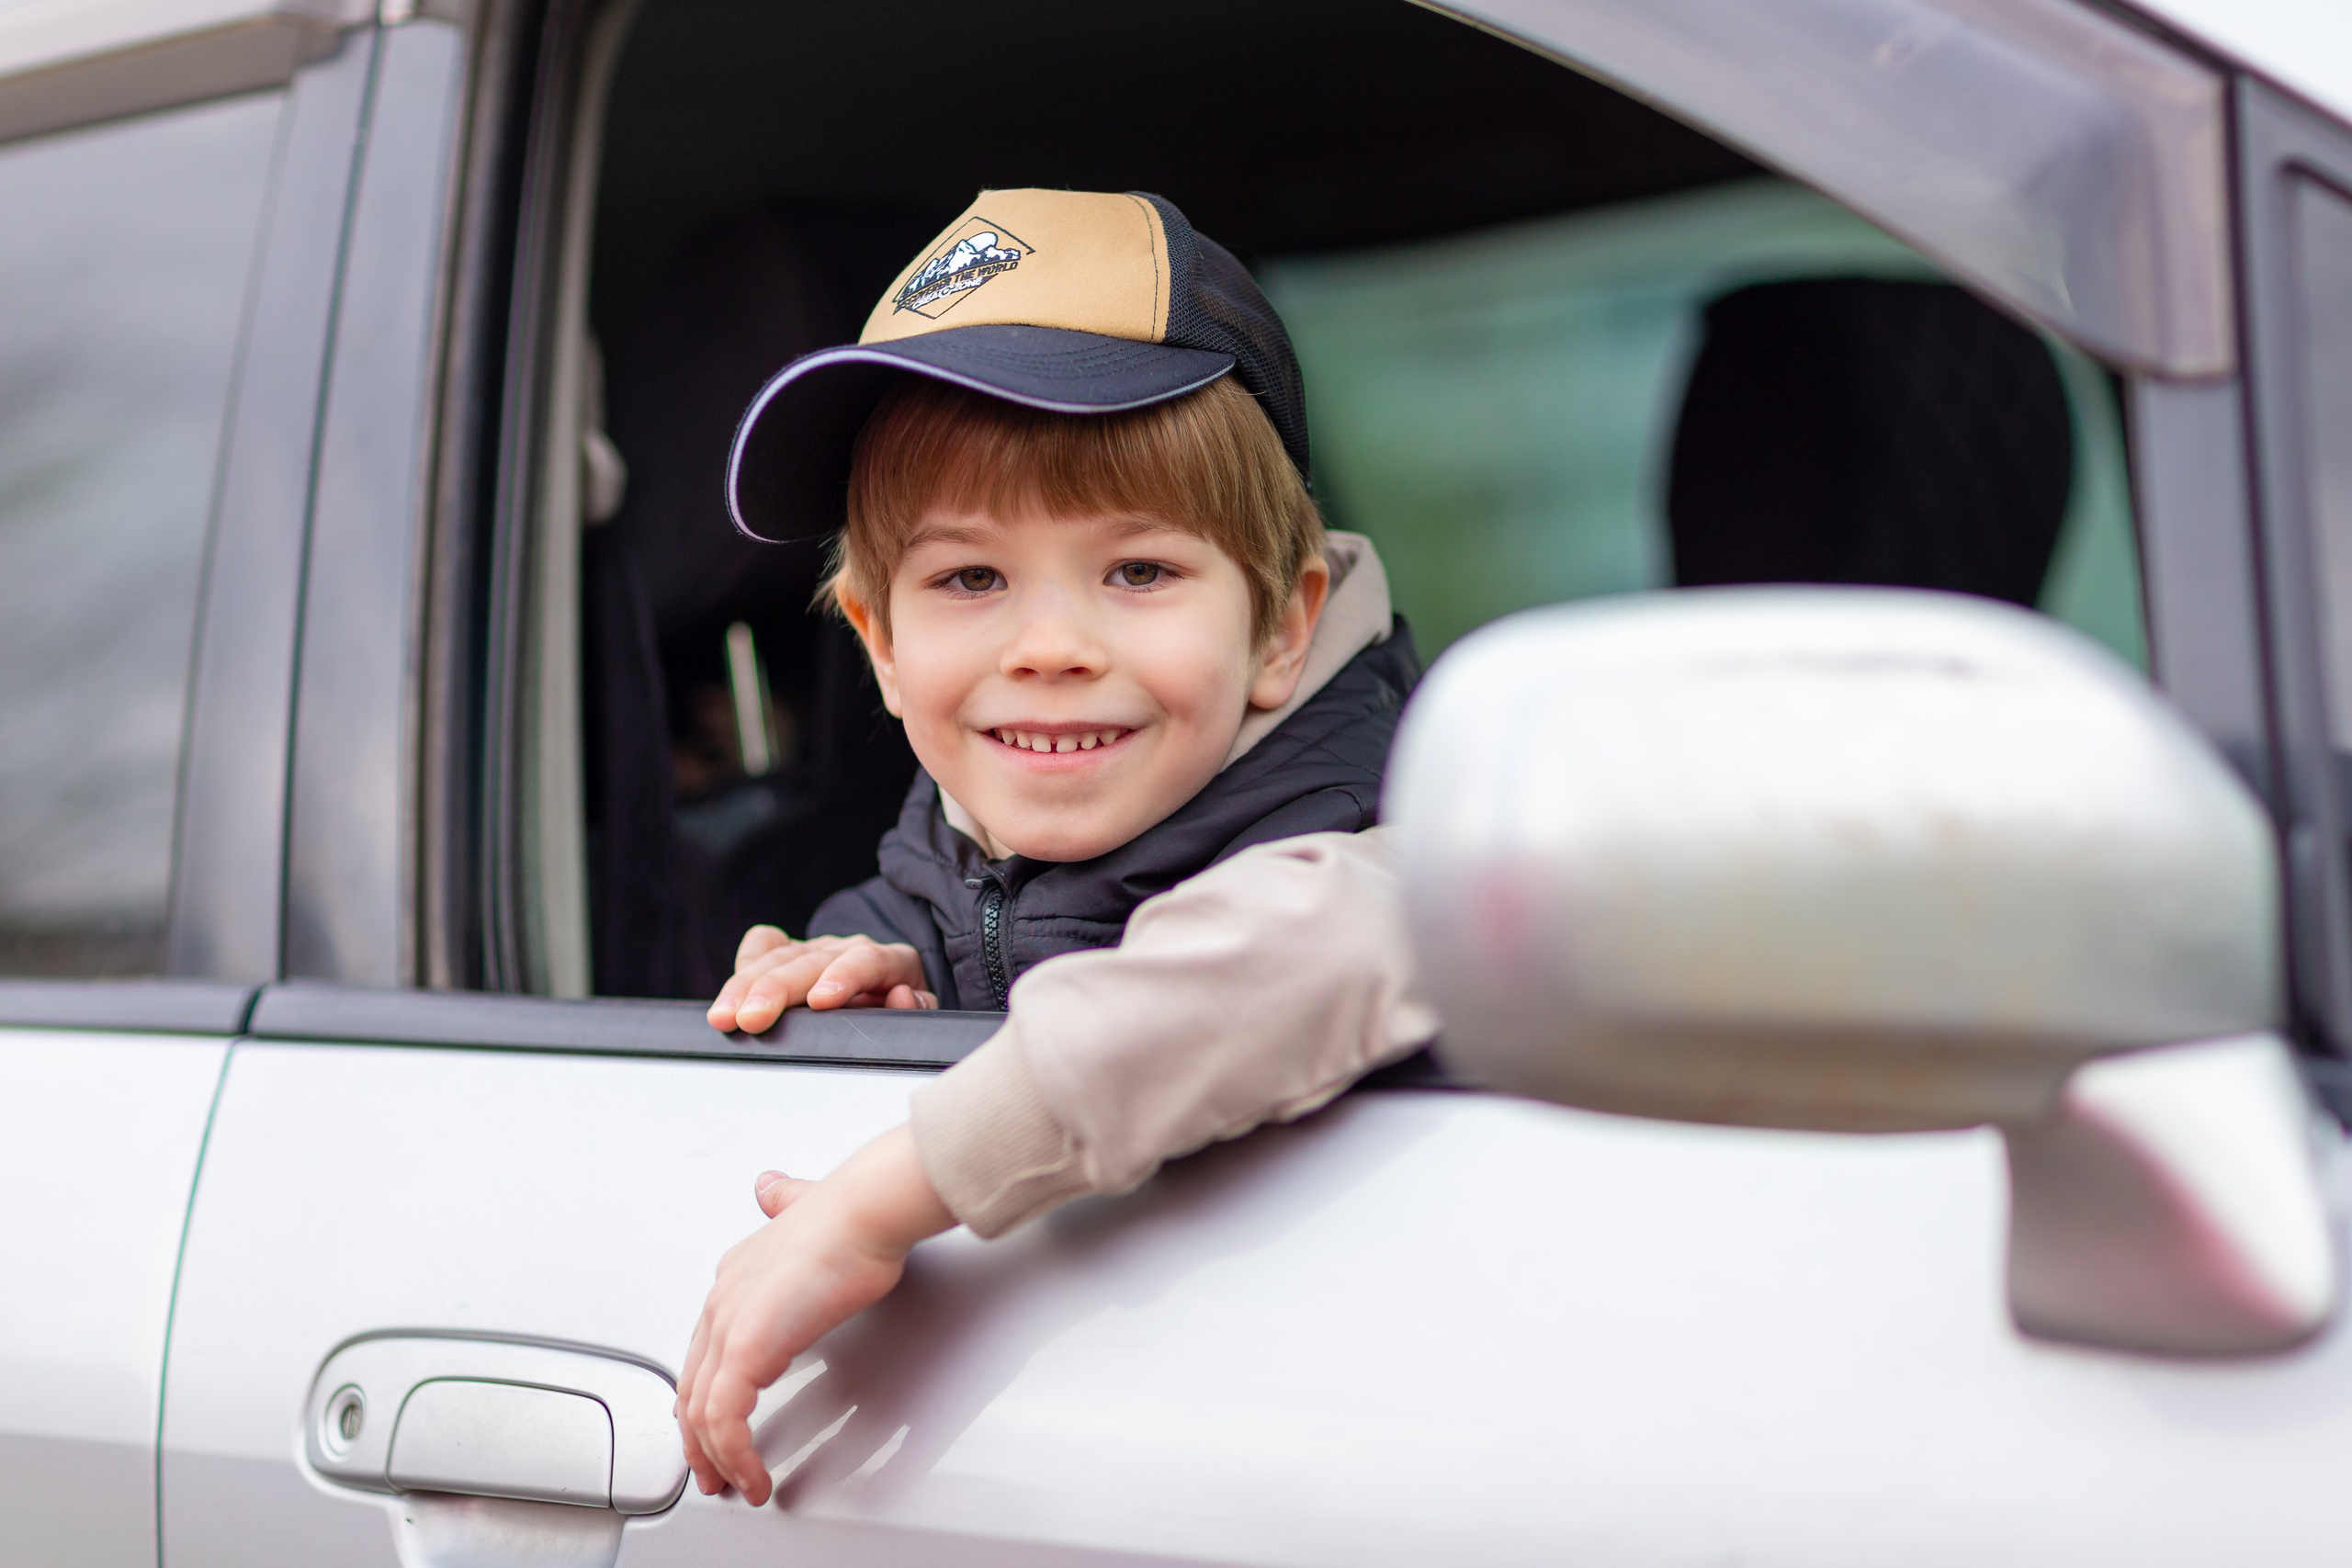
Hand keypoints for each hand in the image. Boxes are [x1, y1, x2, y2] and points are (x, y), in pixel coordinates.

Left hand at [674, 1125, 954, 1503]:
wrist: (864, 1211)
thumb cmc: (850, 1216)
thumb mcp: (803, 1207)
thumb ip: (784, 1202)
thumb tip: (772, 1188)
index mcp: (733, 1278)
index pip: (702, 1353)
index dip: (702, 1397)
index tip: (712, 1429)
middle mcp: (721, 1303)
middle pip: (692, 1388)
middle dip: (701, 1441)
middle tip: (718, 1475)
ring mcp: (728, 1326)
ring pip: (702, 1412)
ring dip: (719, 1459)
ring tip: (742, 1485)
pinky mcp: (745, 1349)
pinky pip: (726, 1420)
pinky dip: (737, 1455)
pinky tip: (756, 1473)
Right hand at [707, 927, 936, 1033]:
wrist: (894, 991)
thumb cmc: (905, 1010)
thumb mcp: (924, 1015)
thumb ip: (920, 1009)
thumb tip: (902, 997)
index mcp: (892, 961)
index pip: (868, 960)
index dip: (844, 977)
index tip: (820, 1001)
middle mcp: (850, 948)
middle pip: (810, 960)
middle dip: (776, 988)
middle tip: (751, 1019)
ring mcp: (818, 948)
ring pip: (779, 957)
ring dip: (745, 987)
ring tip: (723, 1018)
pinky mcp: (793, 951)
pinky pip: (765, 944)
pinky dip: (746, 961)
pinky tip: (730, 991)